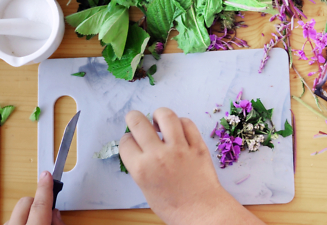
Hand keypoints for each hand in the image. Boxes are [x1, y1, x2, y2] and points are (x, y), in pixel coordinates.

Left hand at [4, 171, 65, 224]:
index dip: (45, 189)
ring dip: (27, 212)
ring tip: (38, 222)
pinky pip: (10, 219)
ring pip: (16, 211)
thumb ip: (58, 224)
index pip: (39, 206)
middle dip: (37, 201)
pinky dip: (19, 220)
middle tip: (47, 211)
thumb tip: (55, 214)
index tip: (47, 175)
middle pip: (25, 203)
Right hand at [118, 108, 264, 224]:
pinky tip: (178, 128)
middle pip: (138, 122)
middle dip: (133, 117)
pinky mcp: (197, 145)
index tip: (131, 140)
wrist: (201, 211)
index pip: (126, 141)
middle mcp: (158, 155)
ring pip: (165, 115)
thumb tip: (138, 145)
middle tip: (135, 118)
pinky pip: (187, 123)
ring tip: (159, 120)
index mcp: (142, 169)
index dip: (127, 139)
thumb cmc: (174, 206)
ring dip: (158, 114)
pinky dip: (181, 122)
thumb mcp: (146, 188)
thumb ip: (141, 165)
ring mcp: (179, 148)